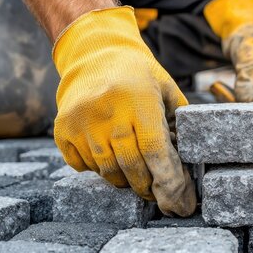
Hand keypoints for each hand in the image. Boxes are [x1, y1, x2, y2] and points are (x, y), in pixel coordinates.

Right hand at [52, 7, 195, 216]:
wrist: (94, 53)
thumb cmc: (138, 75)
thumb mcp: (165, 88)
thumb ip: (179, 121)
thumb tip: (190, 160)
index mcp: (138, 101)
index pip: (154, 150)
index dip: (167, 179)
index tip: (177, 200)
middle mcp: (108, 112)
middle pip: (130, 166)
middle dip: (145, 186)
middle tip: (154, 193)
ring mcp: (81, 122)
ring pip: (105, 170)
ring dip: (122, 181)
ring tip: (132, 179)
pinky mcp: (62, 129)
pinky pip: (81, 165)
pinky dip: (96, 170)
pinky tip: (106, 160)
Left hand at [204, 0, 252, 127]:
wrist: (241, 18)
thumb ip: (249, 82)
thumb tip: (244, 106)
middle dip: (242, 118)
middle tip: (226, 116)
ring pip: (244, 106)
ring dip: (229, 103)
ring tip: (217, 88)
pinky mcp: (242, 84)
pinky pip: (234, 97)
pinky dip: (224, 95)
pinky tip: (215, 86)